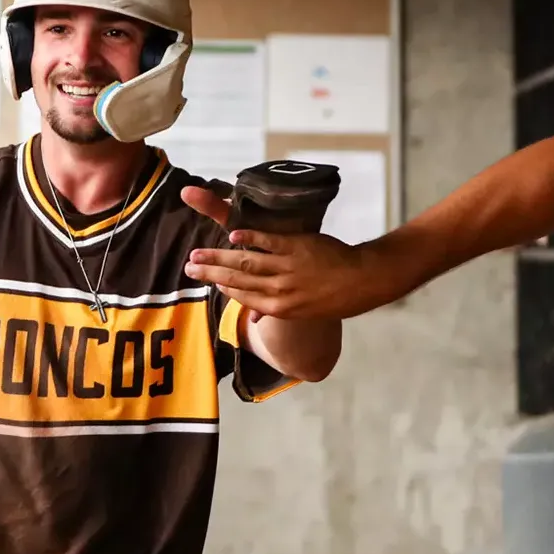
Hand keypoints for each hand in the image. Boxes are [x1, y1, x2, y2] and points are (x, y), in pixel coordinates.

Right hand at [179, 185, 409, 321]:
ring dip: (220, 256)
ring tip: (200, 252)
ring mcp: (289, 269)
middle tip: (189, 265)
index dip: (220, 287)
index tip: (204, 279)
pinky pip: (269, 243)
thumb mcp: (304, 311)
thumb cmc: (333, 297)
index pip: (242, 297)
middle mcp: (281, 291)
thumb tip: (253, 319)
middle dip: (210, 272)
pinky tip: (233, 235)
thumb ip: (276, 309)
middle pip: (237, 280)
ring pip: (247, 263)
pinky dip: (250, 239)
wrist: (363, 281)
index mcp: (280, 308)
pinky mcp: (298, 249)